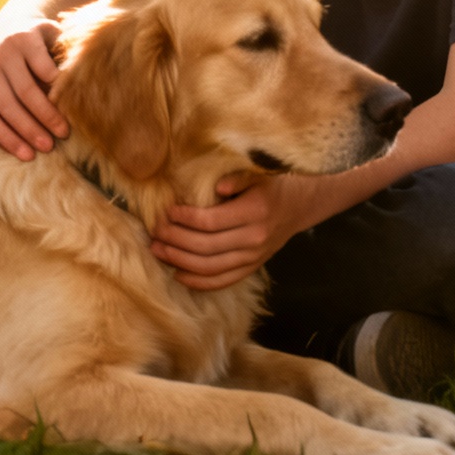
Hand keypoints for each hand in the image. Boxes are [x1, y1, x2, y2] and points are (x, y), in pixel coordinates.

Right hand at [0, 18, 68, 158]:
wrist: (5, 26)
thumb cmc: (38, 39)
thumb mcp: (53, 36)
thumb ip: (63, 57)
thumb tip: (77, 91)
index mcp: (23, 40)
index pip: (40, 72)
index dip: (52, 100)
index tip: (66, 126)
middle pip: (17, 97)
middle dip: (35, 125)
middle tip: (51, 146)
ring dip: (10, 136)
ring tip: (29, 155)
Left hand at [151, 174, 317, 289]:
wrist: (300, 204)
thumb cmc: (272, 183)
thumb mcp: (259, 172)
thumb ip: (237, 178)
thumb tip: (217, 187)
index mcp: (255, 212)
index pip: (211, 222)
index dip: (184, 219)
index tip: (167, 212)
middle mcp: (254, 238)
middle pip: (206, 246)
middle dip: (175, 240)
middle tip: (154, 232)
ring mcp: (254, 257)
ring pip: (211, 267)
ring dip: (180, 261)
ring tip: (158, 251)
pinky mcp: (252, 267)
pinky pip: (223, 281)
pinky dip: (199, 282)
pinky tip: (178, 275)